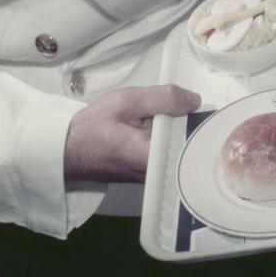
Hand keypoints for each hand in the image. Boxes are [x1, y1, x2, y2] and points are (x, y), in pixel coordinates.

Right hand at [63, 84, 200, 185]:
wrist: (68, 150)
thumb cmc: (93, 127)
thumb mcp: (126, 101)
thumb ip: (162, 98)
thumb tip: (194, 101)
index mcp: (150, 157)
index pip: (190, 147)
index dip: (202, 128)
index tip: (208, 113)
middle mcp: (153, 175)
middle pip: (187, 151)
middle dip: (191, 129)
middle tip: (192, 110)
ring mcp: (150, 178)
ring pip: (177, 154)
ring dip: (179, 134)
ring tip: (177, 117)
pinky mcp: (146, 175)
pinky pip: (167, 157)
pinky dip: (169, 141)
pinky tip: (165, 128)